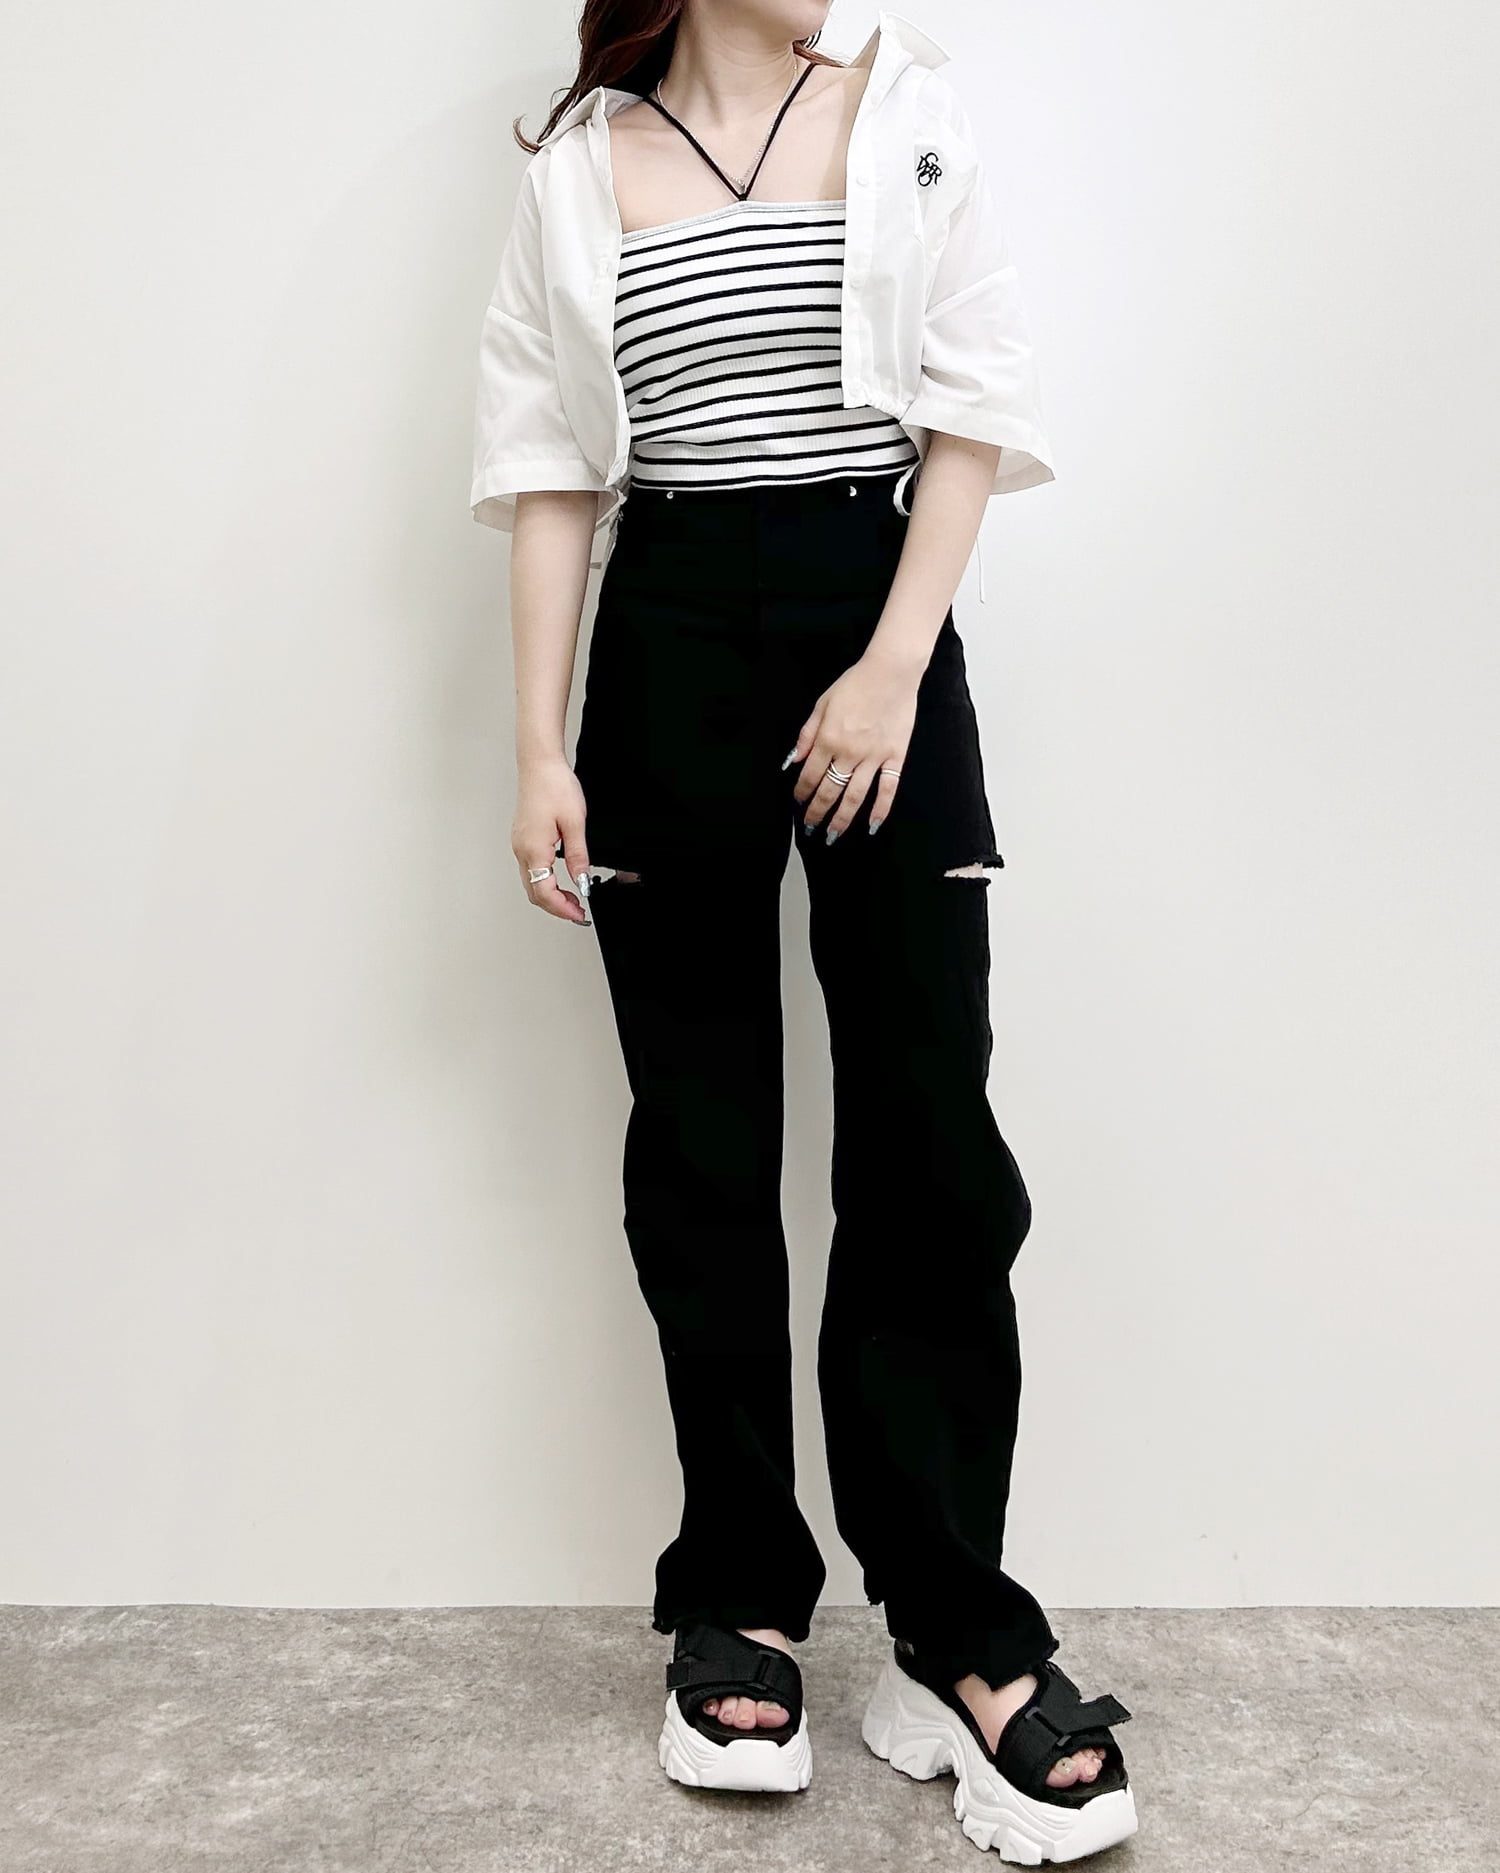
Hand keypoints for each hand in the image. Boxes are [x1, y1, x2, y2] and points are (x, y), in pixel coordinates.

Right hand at [513, 756, 589, 923]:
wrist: (540, 764)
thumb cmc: (554, 786)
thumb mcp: (575, 824)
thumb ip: (578, 857)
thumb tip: (582, 881)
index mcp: (533, 848)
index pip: (544, 892)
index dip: (563, 909)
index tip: (579, 915)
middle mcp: (521, 849)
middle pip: (534, 892)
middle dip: (556, 907)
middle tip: (577, 912)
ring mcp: (519, 844)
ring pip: (530, 882)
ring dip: (549, 895)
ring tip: (571, 899)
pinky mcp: (522, 838)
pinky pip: (530, 869)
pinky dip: (544, 881)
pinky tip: (558, 880)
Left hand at [787, 651, 921, 838]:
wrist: (890, 671)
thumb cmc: (855, 684)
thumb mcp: (822, 704)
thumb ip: (807, 734)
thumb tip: (794, 760)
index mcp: (828, 739)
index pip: (809, 776)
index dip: (801, 793)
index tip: (798, 804)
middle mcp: (849, 752)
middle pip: (829, 791)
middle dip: (817, 813)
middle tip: (810, 828)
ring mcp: (874, 756)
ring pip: (855, 796)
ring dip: (842, 819)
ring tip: (833, 835)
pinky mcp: (895, 756)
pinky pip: (888, 788)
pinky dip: (881, 809)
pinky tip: (873, 825)